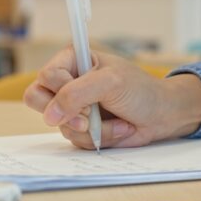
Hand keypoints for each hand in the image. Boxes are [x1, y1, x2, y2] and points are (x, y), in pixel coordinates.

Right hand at [23, 47, 200, 148]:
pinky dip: (98, 138)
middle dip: (66, 115)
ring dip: (91, 129)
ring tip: (116, 121)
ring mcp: (73, 107)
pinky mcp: (81, 127)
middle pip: (37, 99)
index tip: (84, 101)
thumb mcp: (110, 83)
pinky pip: (74, 139)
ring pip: (59, 125)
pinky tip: (118, 129)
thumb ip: (76, 93)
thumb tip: (50, 114)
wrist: (162, 115)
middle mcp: (68, 82)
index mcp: (73, 60)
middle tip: (88, 119)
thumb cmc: (141, 90)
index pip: (46, 76)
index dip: (60, 92)